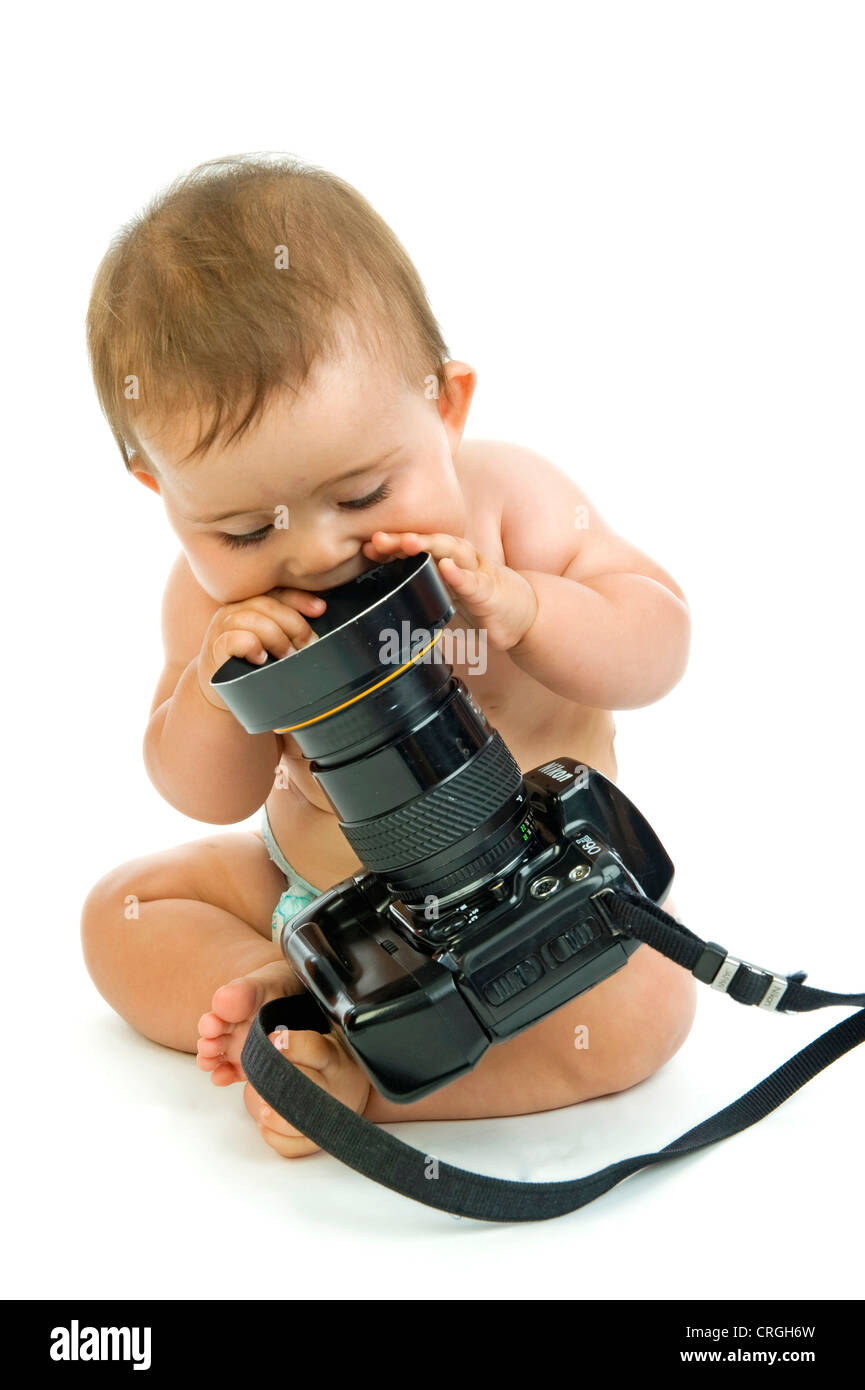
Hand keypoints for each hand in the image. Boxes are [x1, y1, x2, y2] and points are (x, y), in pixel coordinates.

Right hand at [197, 588, 325, 709]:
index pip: (276, 591)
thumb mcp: (272, 641)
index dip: (300, 598)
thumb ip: (288, 628)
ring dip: (277, 638)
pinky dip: (251, 646)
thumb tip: (320, 624)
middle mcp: (233, 610)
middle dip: (294, 625)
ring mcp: (221, 628)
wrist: (219, 690)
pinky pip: (234, 639)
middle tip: (308, 645)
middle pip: (267, 604)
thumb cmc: (251, 663)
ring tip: (287, 656)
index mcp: (249, 603)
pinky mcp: (215, 649)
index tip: (320, 609)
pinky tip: (261, 659)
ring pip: (252, 619)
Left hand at [362, 531, 537, 652]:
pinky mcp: (491, 593)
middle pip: (431, 543)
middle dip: (404, 539)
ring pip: (453, 552)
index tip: (369, 547)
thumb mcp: (449, 600)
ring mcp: (478, 574)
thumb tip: (386, 606)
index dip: (394, 545)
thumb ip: (425, 596)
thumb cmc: (485, 603)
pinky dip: (460, 574)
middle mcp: (462, 561)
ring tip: (407, 542)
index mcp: (449, 562)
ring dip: (430, 545)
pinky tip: (446, 567)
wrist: (526, 616)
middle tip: (378, 539)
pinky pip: (474, 582)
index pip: (419, 548)